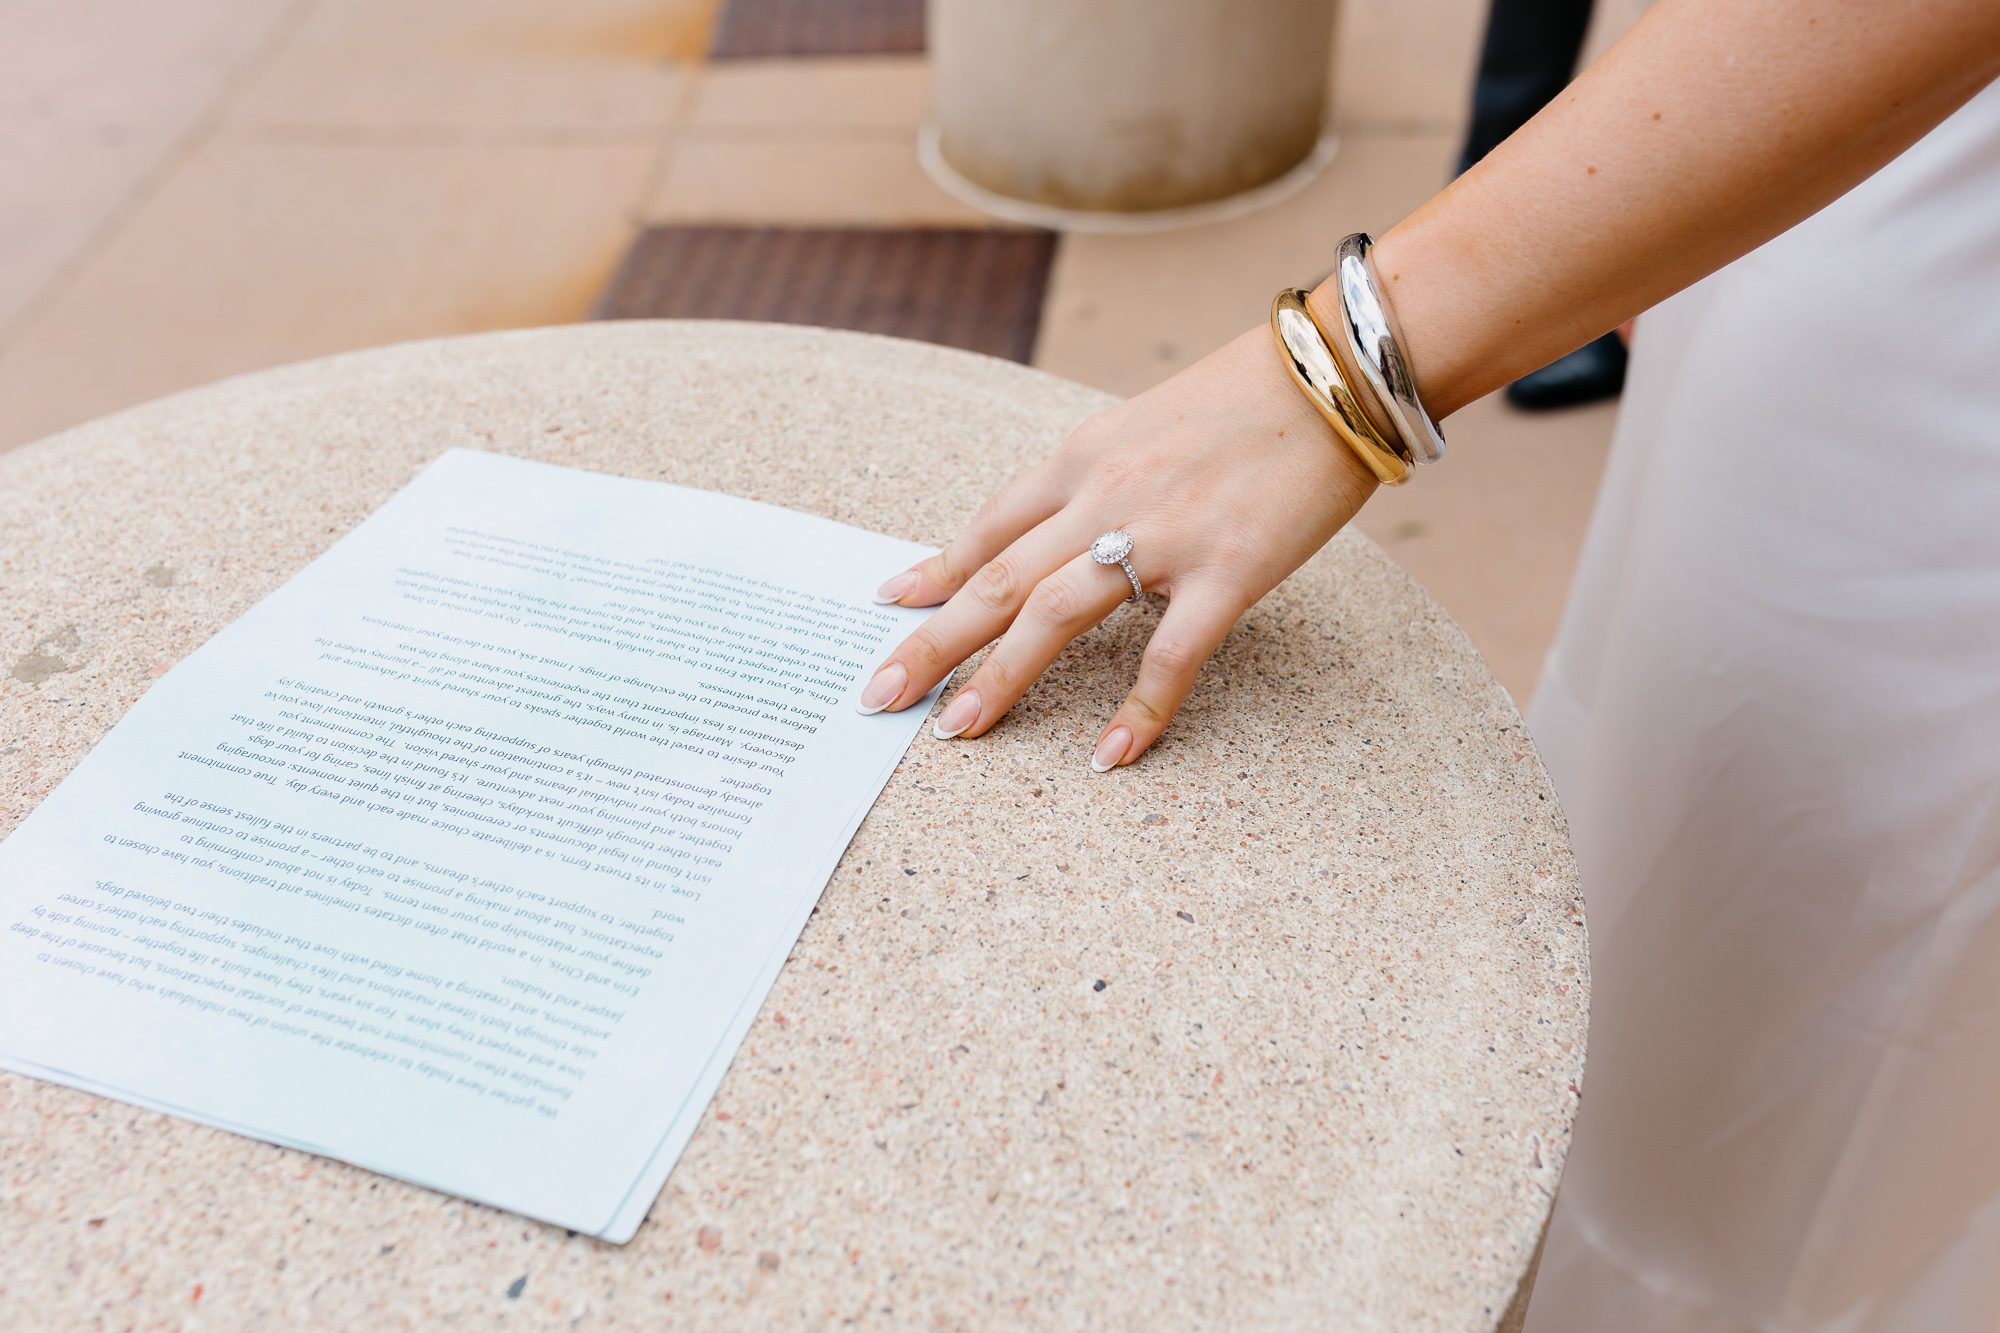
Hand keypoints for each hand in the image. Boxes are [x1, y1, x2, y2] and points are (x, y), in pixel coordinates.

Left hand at [858, 323, 1378, 770]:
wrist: (1337, 372)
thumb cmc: (1248, 399)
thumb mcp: (1147, 425)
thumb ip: (1102, 481)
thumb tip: (1068, 534)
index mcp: (1084, 457)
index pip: (990, 525)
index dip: (938, 570)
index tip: (892, 605)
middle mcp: (1105, 494)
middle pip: (997, 579)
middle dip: (931, 640)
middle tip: (881, 694)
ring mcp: (1163, 535)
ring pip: (1052, 614)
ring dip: (998, 677)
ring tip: (956, 728)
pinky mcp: (1227, 571)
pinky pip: (1168, 656)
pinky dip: (1137, 712)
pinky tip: (1108, 755)